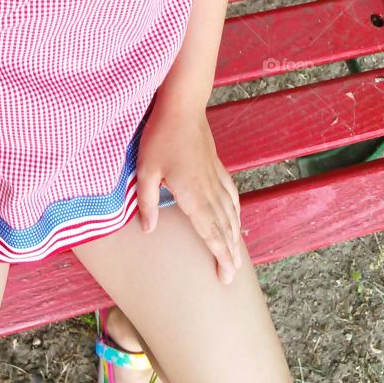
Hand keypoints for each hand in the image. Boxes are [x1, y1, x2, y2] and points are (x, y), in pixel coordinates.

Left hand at [135, 101, 242, 284]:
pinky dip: (236, 210)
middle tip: (233, 276)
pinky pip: (231, 194)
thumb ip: (148, 202)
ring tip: (237, 254)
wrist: (182, 105)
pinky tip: (236, 216)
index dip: (220, 256)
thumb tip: (148, 229)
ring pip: (231, 212)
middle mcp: (210, 189)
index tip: (226, 276)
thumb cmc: (160, 136)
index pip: (210, 232)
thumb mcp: (145, 169)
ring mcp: (215, 176)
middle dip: (230, 253)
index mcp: (194, 194)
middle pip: (224, 227)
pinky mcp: (216, 165)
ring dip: (235, 235)